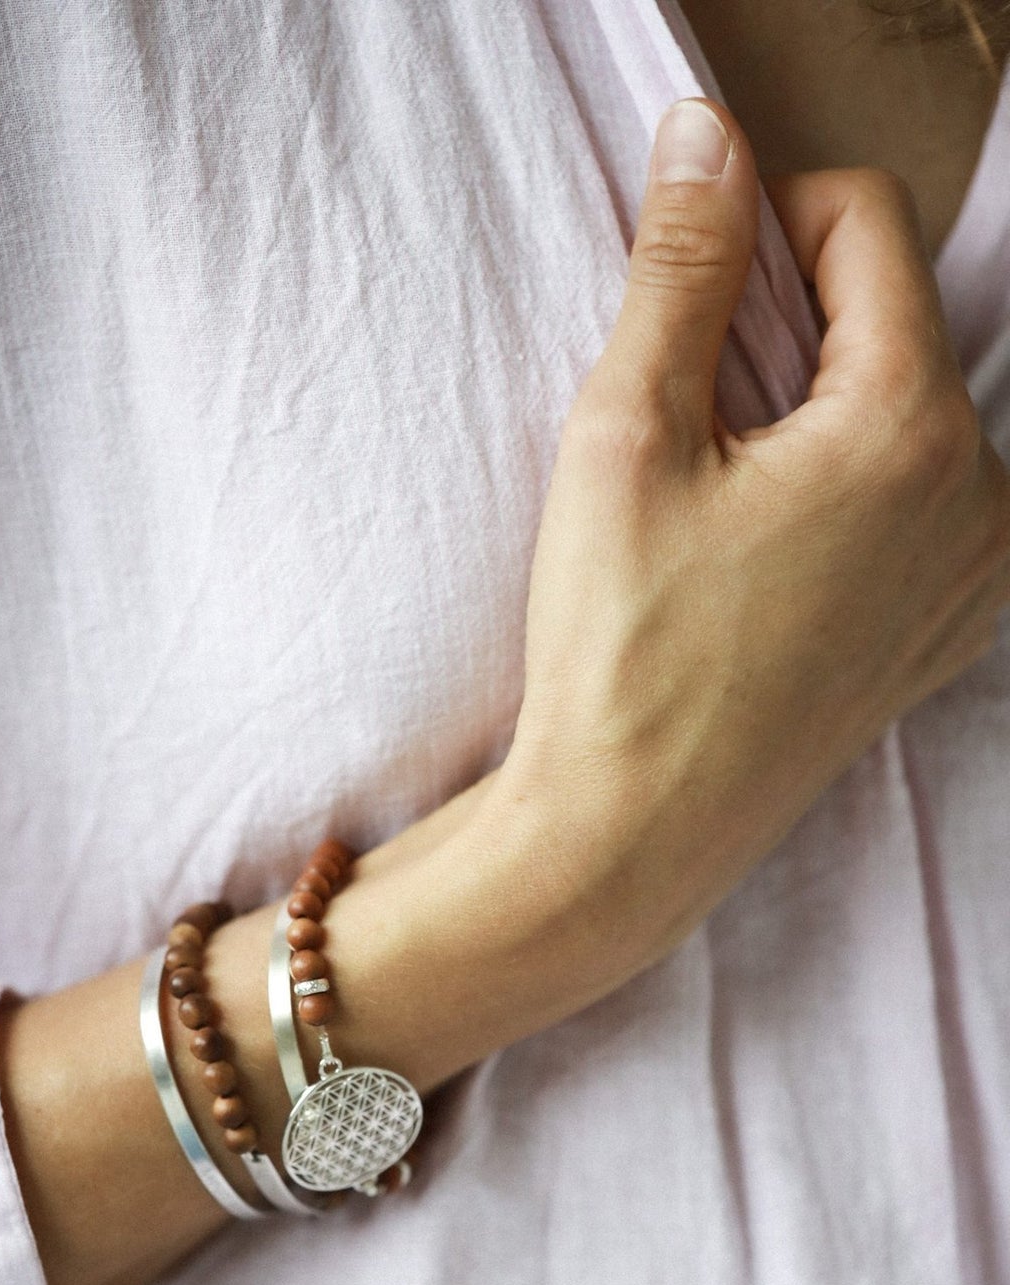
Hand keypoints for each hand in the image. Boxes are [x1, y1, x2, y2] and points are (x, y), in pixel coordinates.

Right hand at [502, 97, 1009, 961]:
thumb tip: (705, 138)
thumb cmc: (619, 653)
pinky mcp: (947, 631)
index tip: (691, 282)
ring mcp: (974, 574)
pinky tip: (765, 557)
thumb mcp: (625, 438)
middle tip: (690, 417)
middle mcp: (979, 496)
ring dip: (819, 412)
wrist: (630, 837)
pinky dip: (849, 490)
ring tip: (722, 502)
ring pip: (910, 410)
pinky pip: (919, 501)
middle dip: (791, 327)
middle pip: (894, 321)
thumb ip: (679, 270)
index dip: (767, 220)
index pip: (869, 225)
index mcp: (909, 429)